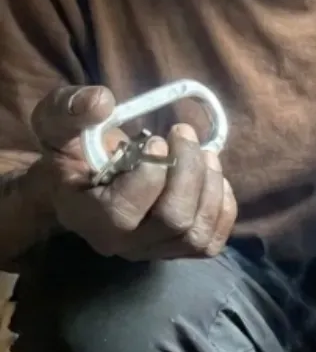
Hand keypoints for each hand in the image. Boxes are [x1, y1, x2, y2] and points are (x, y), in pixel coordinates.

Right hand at [29, 85, 236, 260]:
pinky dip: (222, 206)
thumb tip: (103, 101)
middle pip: (172, 220)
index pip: (123, 211)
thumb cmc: (72, 149)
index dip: (150, 172)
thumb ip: (70, 109)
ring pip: (196, 232)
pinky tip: (213, 177)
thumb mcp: (57, 121)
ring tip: (204, 152)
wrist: (85, 178)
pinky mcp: (177, 249)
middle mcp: (119, 243)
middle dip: (189, 172)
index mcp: (83, 215)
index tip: (156, 139)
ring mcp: (151, 250)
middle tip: (184, 134)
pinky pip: (211, 241)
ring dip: (209, 185)